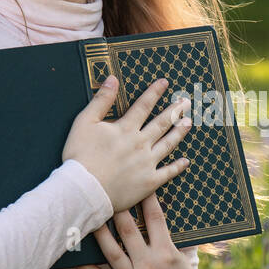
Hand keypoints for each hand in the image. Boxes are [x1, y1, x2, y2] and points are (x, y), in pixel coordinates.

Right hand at [61, 75, 193, 213]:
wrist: (84, 189)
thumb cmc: (80, 156)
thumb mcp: (85, 122)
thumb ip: (101, 100)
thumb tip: (112, 79)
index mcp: (125, 129)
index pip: (143, 106)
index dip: (155, 92)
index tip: (165, 83)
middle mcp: (140, 144)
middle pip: (161, 123)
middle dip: (174, 110)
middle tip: (186, 102)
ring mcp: (146, 163)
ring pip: (168, 144)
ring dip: (179, 132)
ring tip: (188, 123)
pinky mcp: (148, 182)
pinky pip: (167, 173)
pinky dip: (178, 167)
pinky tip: (185, 161)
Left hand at [76, 193, 211, 268]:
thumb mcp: (186, 262)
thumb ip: (176, 240)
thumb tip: (163, 215)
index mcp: (168, 253)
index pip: (154, 217)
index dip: (145, 196)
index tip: (136, 183)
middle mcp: (149, 264)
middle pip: (127, 228)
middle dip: (117, 206)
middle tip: (105, 189)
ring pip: (109, 248)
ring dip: (97, 229)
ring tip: (87, 212)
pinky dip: (84, 265)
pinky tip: (73, 251)